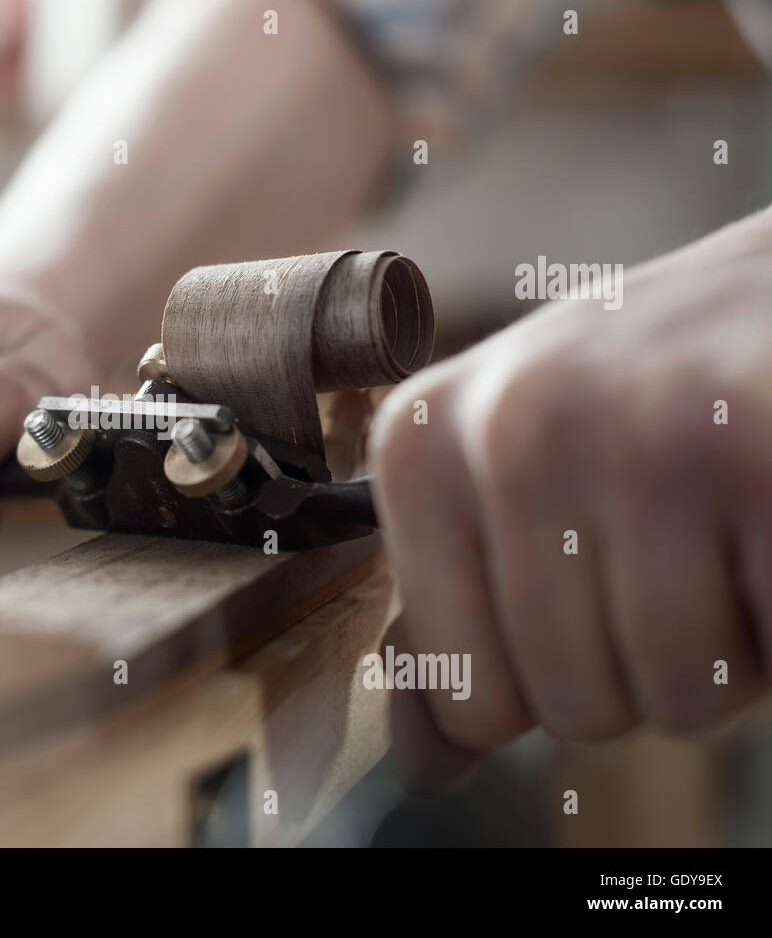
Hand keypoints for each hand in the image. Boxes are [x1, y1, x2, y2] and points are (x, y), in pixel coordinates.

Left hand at [370, 208, 771, 760]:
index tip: (585, 578)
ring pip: (679, 698)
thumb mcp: (511, 483)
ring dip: (727, 646)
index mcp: (421, 444)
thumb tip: (423, 757)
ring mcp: (638, 436)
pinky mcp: (763, 454)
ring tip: (725, 524)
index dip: (547, 678)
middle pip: (574, 709)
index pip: (466, 700)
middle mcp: (511, 428)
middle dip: (646, 661)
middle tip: (678, 541)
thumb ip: (458, 616)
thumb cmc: (646, 401)